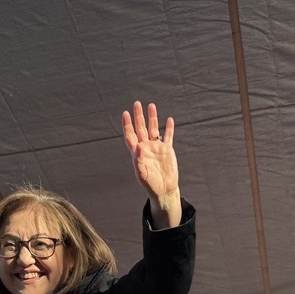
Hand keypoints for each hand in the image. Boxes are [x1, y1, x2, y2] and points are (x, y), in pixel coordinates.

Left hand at [121, 101, 179, 227]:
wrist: (164, 189)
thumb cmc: (150, 184)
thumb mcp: (142, 174)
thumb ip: (139, 160)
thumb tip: (139, 146)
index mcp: (137, 152)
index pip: (130, 135)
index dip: (127, 124)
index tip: (125, 113)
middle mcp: (146, 147)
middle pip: (141, 128)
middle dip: (139, 116)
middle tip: (137, 103)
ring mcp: (157, 148)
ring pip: (154, 129)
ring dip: (152, 118)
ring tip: (151, 105)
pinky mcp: (167, 150)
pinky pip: (168, 136)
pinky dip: (169, 128)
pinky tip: (169, 119)